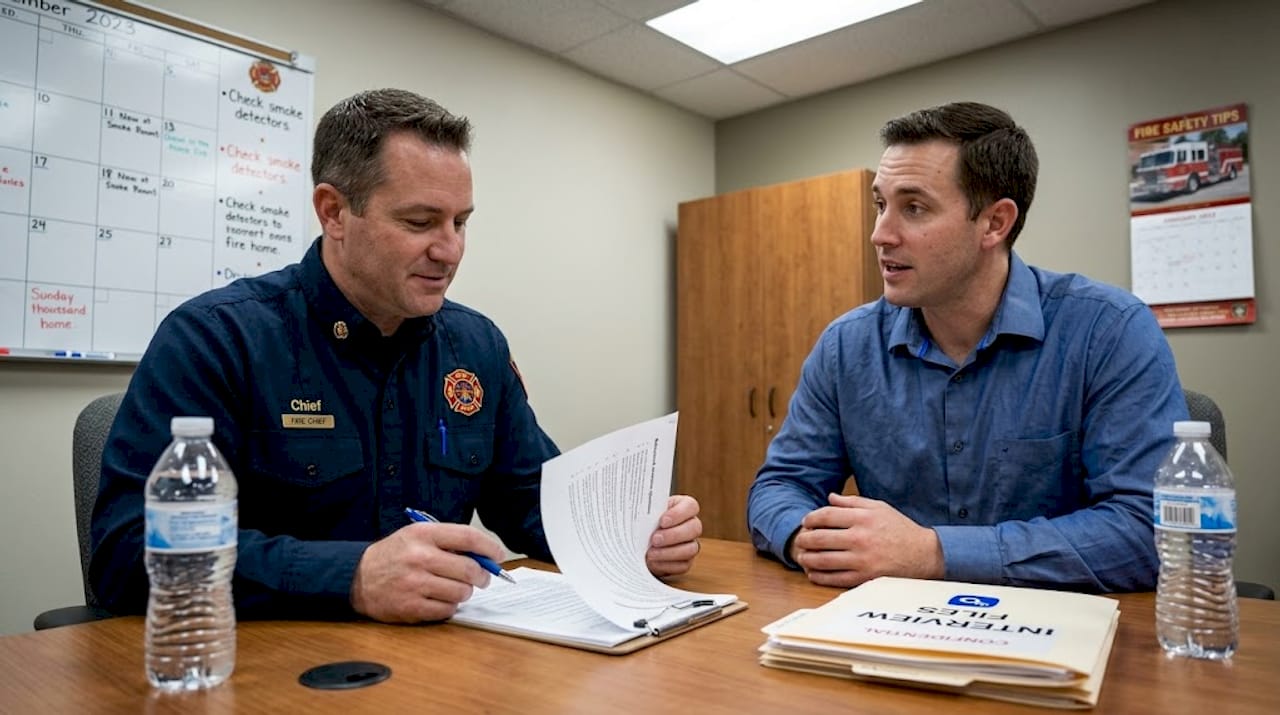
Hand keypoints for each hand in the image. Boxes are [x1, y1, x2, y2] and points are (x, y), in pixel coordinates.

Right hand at [350, 521, 504, 622]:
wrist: (358, 577)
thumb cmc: (394, 555)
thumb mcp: (417, 535)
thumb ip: (449, 540)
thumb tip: (485, 555)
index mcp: (423, 534)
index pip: (468, 537)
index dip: (490, 547)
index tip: (498, 555)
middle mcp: (420, 557)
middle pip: (469, 569)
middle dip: (482, 575)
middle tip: (481, 577)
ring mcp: (415, 584)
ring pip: (461, 592)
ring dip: (465, 592)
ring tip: (455, 587)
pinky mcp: (411, 607)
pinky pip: (447, 610)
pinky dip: (450, 606)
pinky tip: (441, 599)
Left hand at [646, 494, 702, 576]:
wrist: (637, 543)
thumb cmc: (642, 523)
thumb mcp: (643, 514)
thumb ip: (646, 512)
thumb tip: (638, 517)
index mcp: (683, 507)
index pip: (691, 506)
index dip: (679, 514)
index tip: (662, 521)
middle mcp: (691, 525)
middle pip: (694, 528)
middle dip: (673, 535)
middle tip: (654, 539)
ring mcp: (691, 544)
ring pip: (691, 549)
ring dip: (670, 552)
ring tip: (651, 553)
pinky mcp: (686, 561)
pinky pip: (683, 565)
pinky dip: (667, 565)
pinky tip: (654, 562)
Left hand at [791, 493, 943, 587]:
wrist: (925, 554)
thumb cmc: (900, 529)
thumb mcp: (879, 508)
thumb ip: (853, 502)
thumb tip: (830, 497)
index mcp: (863, 518)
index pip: (826, 516)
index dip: (810, 519)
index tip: (805, 522)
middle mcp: (861, 538)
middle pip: (820, 538)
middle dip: (804, 539)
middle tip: (800, 540)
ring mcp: (862, 560)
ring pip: (823, 560)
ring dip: (807, 559)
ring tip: (803, 556)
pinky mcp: (865, 578)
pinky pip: (835, 579)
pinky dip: (819, 577)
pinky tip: (813, 573)